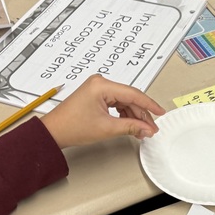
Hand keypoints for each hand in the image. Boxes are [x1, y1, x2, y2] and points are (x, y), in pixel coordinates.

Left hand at [43, 75, 164, 148]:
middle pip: (130, 98)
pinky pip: (116, 103)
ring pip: (124, 101)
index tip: (160, 112)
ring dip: (133, 116)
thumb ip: (131, 127)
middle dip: (141, 114)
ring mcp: (98, 88)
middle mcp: (100, 83)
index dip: (149, 105)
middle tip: (151, 128)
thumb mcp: (107, 128)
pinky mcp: (96, 95)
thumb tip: (147, 128)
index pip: (133, 94)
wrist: (53, 132)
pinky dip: (124, 114)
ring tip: (141, 130)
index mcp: (102, 85)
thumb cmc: (71, 127)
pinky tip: (131, 124)